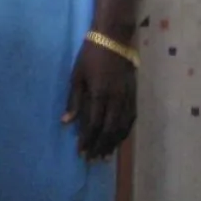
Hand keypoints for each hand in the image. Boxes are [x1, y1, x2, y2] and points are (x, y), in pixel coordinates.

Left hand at [62, 39, 135, 159]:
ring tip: (104, 156)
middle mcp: (116, 100)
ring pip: (122, 128)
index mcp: (99, 94)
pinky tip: (118, 140)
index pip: (93, 125)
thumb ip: (74, 100)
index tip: (80, 153)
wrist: (113, 39)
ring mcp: (127, 98)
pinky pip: (130, 120)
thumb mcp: (76, 75)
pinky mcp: (134, 96)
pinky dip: (124, 133)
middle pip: (109, 130)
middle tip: (92, 160)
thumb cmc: (90, 56)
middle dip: (99, 147)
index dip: (87, 140)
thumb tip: (66, 122)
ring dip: (112, 144)